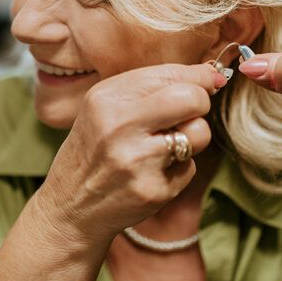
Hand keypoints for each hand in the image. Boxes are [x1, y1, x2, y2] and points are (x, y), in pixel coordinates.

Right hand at [35, 63, 225, 246]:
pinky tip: (151, 173)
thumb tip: (212, 74)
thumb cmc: (94, 149)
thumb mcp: (105, 107)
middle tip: (188, 113)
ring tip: (164, 145)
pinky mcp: (152, 190)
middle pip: (192, 98)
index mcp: (106, 97)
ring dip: (191, 137)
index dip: (199, 77)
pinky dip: (177, 169)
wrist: (70, 207)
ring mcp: (136, 160)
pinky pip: (190, 167)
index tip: (208, 82)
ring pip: (199, 132)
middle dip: (201, 103)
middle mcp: (119, 125)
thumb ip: (150, 87)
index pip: (171, 73)